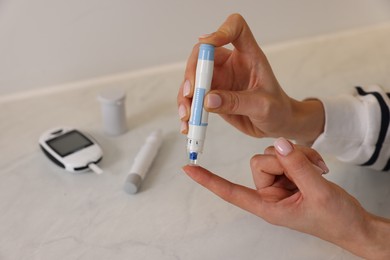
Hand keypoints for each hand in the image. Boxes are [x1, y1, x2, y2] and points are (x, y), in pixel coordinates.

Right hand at [177, 14, 323, 143]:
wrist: (277, 125)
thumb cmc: (278, 110)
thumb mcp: (263, 107)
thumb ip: (237, 102)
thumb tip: (207, 100)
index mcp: (249, 56)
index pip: (235, 29)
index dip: (220, 31)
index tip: (207, 44)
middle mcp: (230, 63)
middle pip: (202, 55)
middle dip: (192, 72)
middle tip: (191, 94)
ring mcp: (219, 79)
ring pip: (193, 78)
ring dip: (185, 95)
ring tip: (187, 115)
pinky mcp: (211, 95)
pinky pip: (193, 97)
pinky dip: (187, 109)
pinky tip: (188, 123)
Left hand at [182, 138, 389, 258]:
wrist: (354, 223)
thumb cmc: (335, 219)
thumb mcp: (317, 192)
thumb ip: (296, 166)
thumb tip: (279, 144)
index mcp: (267, 206)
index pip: (231, 192)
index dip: (209, 181)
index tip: (188, 170)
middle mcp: (269, 192)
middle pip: (260, 160)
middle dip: (286, 159)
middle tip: (311, 168)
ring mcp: (280, 182)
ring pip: (275, 154)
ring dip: (298, 156)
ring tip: (318, 169)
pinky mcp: (290, 174)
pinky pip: (288, 154)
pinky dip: (304, 155)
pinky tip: (318, 166)